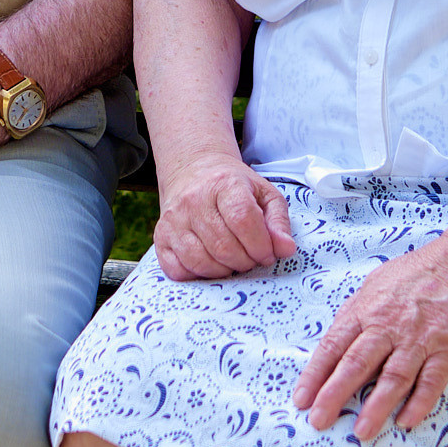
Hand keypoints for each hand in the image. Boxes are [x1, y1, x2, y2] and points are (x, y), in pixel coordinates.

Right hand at [152, 151, 295, 281]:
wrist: (194, 171)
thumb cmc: (233, 186)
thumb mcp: (264, 194)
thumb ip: (278, 222)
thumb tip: (286, 249)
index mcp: (224, 184)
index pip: (243, 220)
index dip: (260, 245)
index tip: (266, 253)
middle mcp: (194, 200)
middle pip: (224, 246)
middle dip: (245, 261)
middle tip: (251, 258)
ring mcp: (174, 219)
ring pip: (201, 261)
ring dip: (224, 270)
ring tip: (233, 260)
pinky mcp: (161, 235)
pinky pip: (177, 269)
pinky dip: (198, 275)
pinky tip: (210, 262)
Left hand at [293, 235, 447, 442]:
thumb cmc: (422, 271)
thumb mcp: (379, 284)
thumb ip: (358, 313)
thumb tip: (337, 342)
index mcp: (368, 309)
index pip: (334, 345)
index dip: (315, 374)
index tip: (301, 399)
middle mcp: (390, 324)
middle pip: (356, 363)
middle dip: (334, 394)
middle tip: (318, 420)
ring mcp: (421, 337)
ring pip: (393, 376)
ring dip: (376, 406)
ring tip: (361, 431)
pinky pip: (432, 379)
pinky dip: (419, 402)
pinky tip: (406, 421)